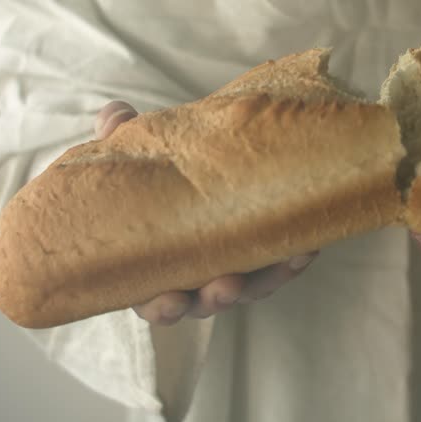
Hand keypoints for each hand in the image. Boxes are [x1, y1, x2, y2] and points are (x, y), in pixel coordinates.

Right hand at [94, 101, 318, 325]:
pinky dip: (291, 261)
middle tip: (225, 287)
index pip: (153, 301)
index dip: (161, 306)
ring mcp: (233, 271)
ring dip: (259, 283)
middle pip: (205, 303)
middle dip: (215, 299)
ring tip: (276, 264)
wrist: (194, 165)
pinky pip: (280, 266)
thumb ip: (119, 138)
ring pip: (248, 290)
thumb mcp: (134, 156)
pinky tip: (305, 248)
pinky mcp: (265, 257)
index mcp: (154, 267)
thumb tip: (115, 115)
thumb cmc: (154, 174)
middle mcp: (194, 279)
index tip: (169, 300)